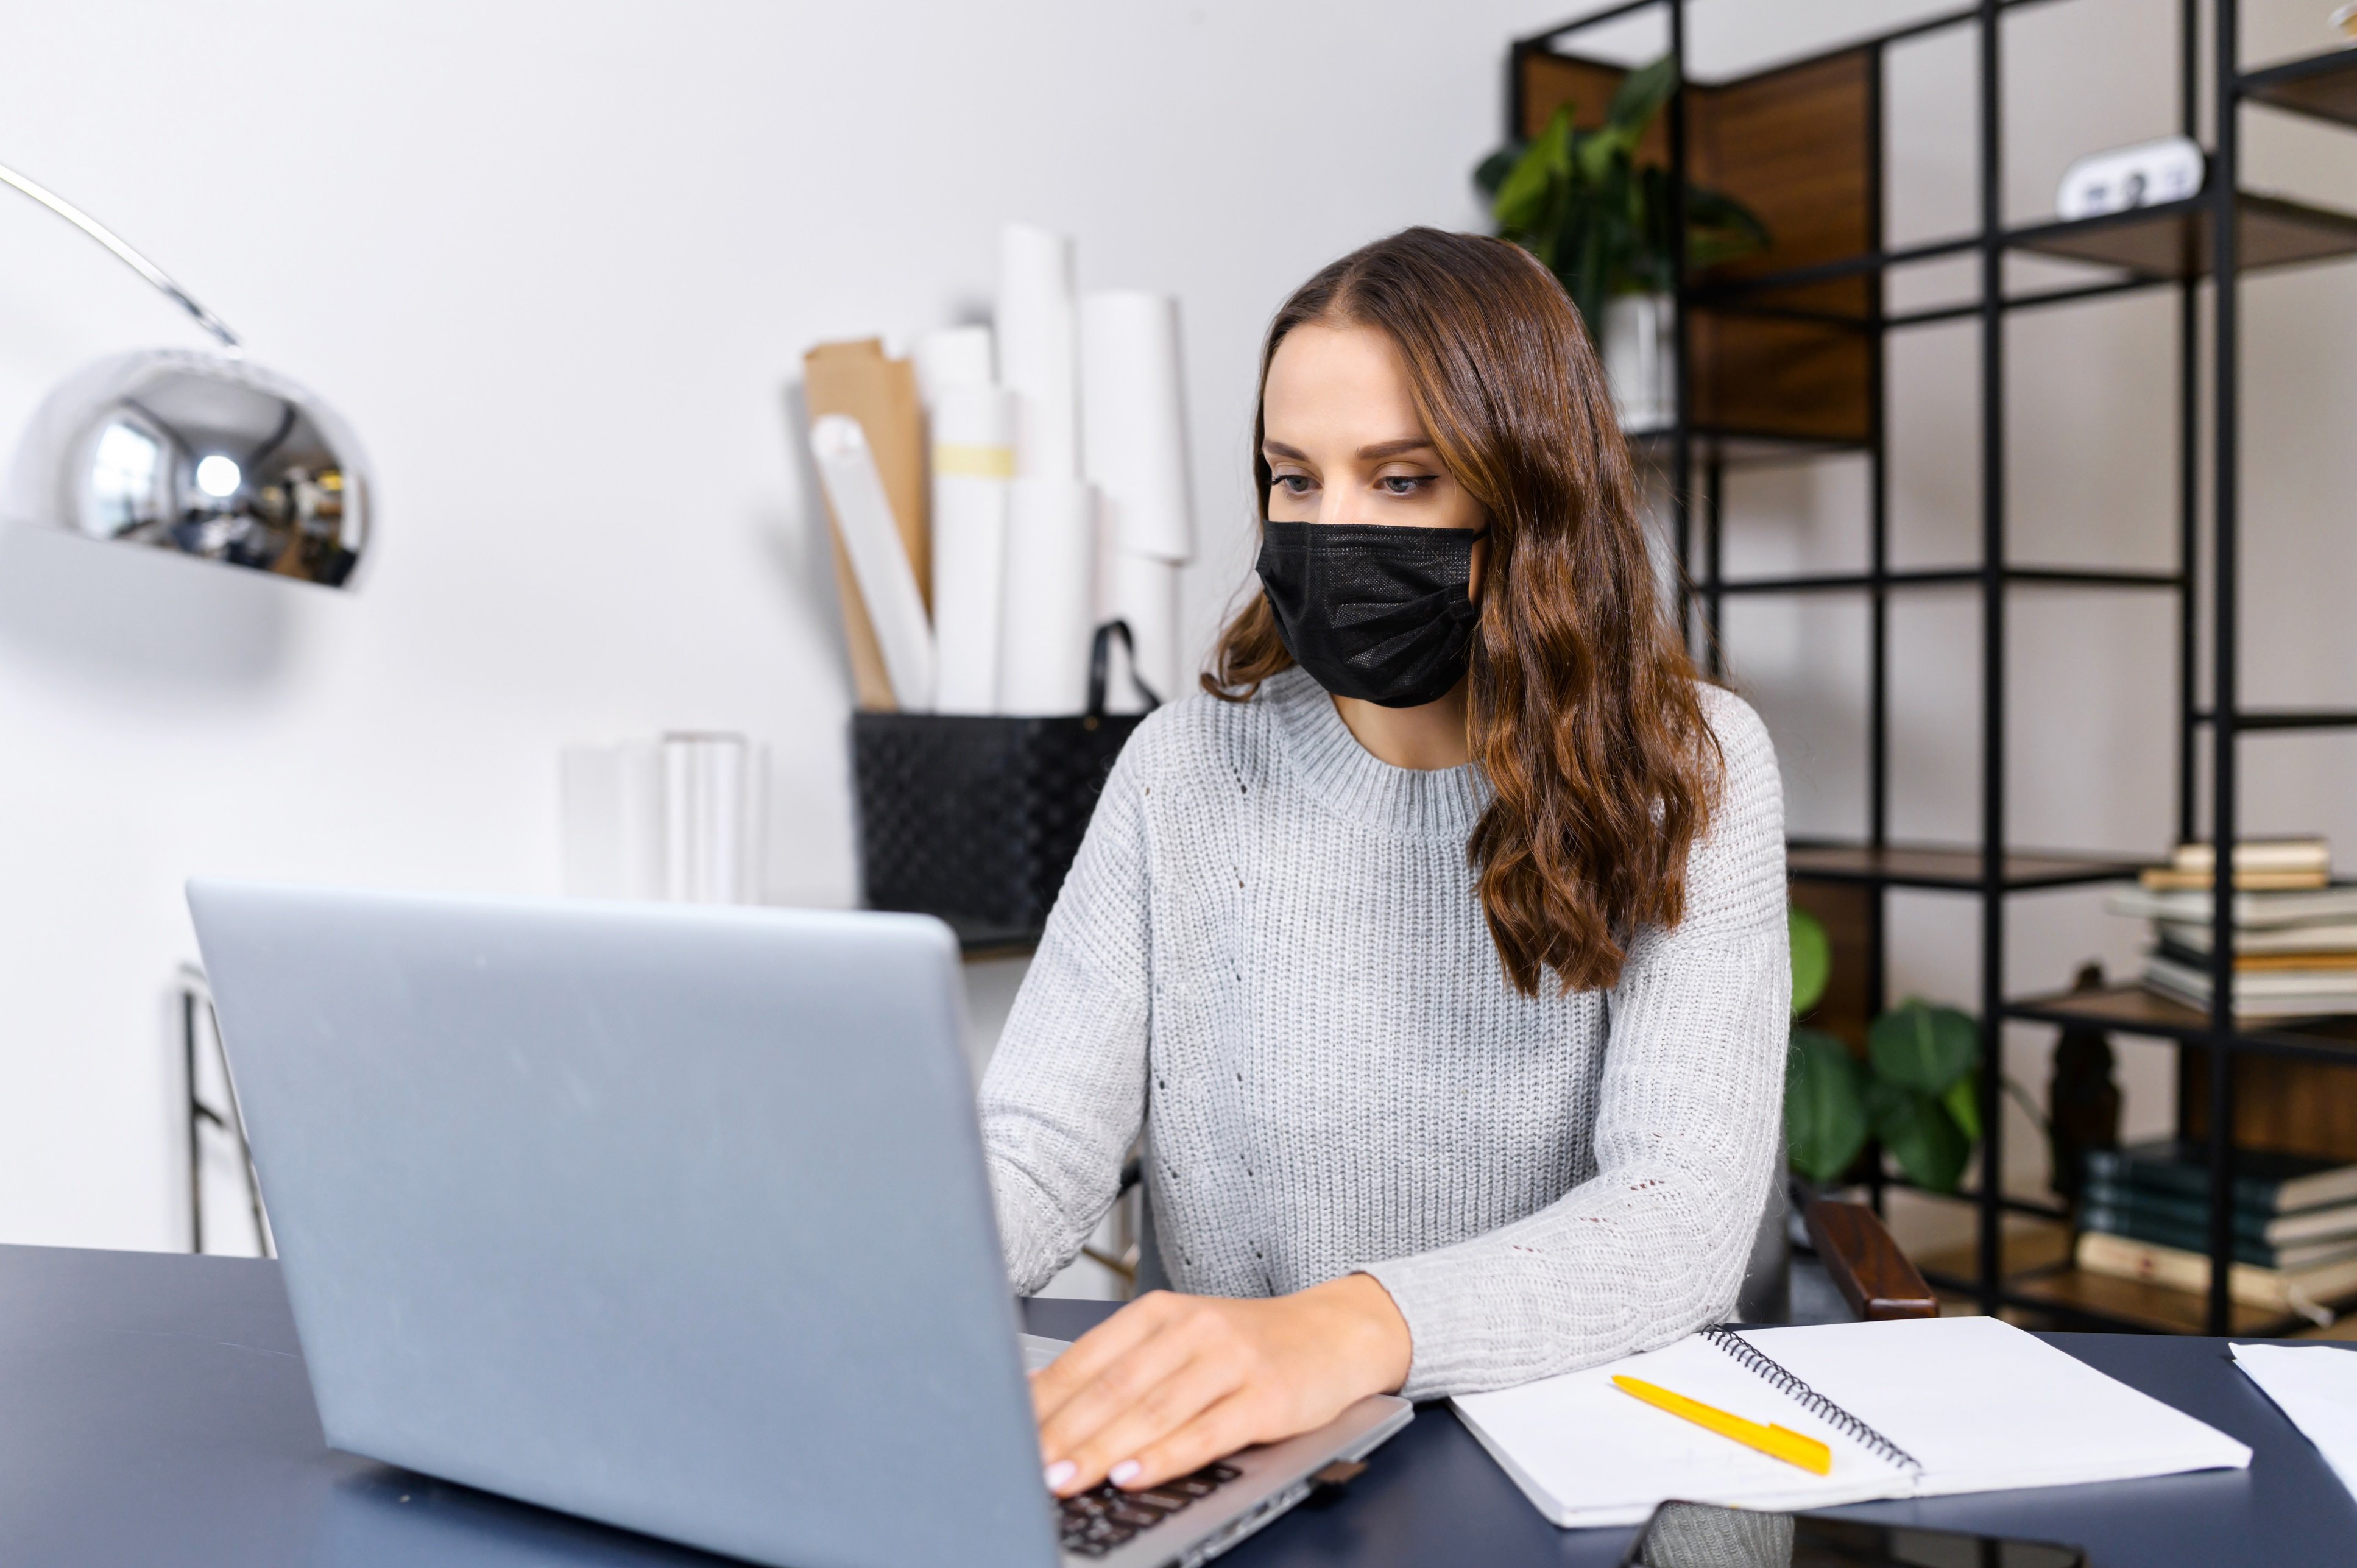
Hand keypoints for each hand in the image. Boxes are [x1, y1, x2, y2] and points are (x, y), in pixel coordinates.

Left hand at [1031, 1273, 1411, 1497]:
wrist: (1335, 1331)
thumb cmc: (1247, 1344)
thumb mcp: (1179, 1340)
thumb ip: (1118, 1366)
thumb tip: (1038, 1401)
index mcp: (1158, 1312)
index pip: (1087, 1360)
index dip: (1045, 1403)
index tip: (1008, 1436)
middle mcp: (1190, 1328)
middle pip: (1114, 1388)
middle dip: (1065, 1435)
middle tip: (1028, 1469)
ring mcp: (1230, 1360)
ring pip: (1154, 1410)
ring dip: (1103, 1450)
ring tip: (1066, 1480)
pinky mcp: (1266, 1395)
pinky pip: (1206, 1432)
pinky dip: (1166, 1456)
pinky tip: (1134, 1475)